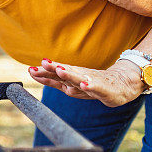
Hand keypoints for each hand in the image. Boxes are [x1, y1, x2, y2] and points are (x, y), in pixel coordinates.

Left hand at [28, 58, 144, 106]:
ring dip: (69, 74)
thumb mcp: (70, 82)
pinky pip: (96, 87)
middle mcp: (79, 77)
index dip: (43, 72)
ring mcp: (91, 82)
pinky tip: (85, 85)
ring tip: (60, 70)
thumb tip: (32, 71)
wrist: (120, 86)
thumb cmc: (91, 83)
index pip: (54, 74)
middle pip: (65, 72)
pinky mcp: (103, 89)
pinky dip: (90, 86)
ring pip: (78, 78)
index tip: (31, 70)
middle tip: (44, 62)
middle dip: (54, 68)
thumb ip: (52, 79)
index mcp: (70, 76)